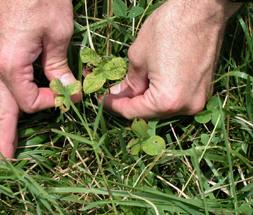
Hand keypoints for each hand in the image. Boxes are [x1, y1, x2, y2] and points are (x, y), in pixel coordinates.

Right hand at [0, 0, 80, 158]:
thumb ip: (59, 67)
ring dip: (8, 116)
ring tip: (10, 137)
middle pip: (3, 108)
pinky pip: (7, 82)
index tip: (70, 95)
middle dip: (5, 132)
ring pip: (3, 96)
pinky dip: (13, 97)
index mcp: (10, 64)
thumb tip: (67, 90)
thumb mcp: (57, 35)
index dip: (51, 103)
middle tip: (7, 156)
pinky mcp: (4, 52)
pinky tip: (18, 104)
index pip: (30, 102)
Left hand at [101, 0, 241, 119]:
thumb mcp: (138, 57)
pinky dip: (160, 95)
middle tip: (112, 94)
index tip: (101, 99)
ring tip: (127, 88)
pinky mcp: (203, 90)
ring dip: (144, 100)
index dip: (113, 106)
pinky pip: (176, 99)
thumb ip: (129, 83)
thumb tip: (120, 94)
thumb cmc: (169, 28)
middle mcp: (187, 106)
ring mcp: (198, 99)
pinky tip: (147, 84)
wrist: (203, 10)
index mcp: (168, 100)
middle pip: (149, 113)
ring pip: (162, 108)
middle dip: (128, 103)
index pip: (133, 112)